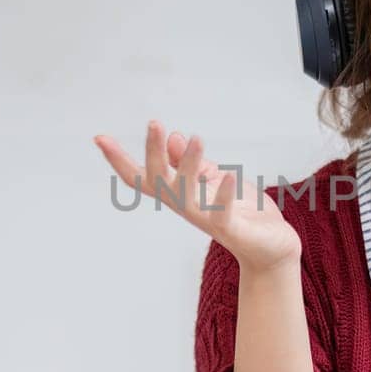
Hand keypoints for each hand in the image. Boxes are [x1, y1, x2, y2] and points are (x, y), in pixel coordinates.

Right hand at [94, 120, 301, 272]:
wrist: (271, 247)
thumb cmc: (242, 212)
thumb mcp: (214, 180)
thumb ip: (192, 163)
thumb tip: (173, 137)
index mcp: (180, 194)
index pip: (142, 176)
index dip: (119, 160)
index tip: (98, 137)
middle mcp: (187, 207)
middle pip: (158, 182)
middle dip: (154, 154)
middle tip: (154, 123)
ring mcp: (208, 220)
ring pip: (186, 196)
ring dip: (189, 167)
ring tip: (195, 139)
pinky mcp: (232, 229)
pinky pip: (222, 213)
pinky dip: (223, 194)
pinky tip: (228, 175)